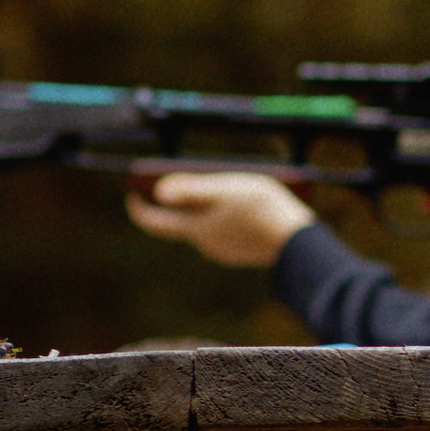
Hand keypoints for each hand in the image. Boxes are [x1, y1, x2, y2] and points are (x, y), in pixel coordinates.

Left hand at [126, 168, 312, 265]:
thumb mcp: (224, 190)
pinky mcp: (242, 252)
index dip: (140, 209)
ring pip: (206, 225)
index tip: (132, 195)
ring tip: (226, 187)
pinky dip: (225, 217)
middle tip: (187, 179)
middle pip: (182, 220)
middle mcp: (206, 244)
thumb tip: (159, 192)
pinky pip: (225, 232)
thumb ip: (190, 190)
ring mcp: (225, 250)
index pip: (155, 223)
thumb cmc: (261, 210)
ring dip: (207, 208)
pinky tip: (245, 206)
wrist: (297, 242)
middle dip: (180, 201)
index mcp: (196, 229)